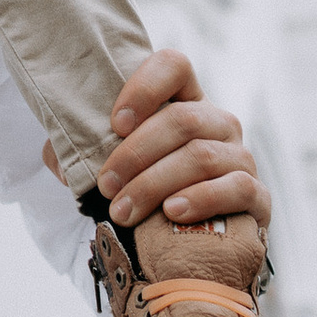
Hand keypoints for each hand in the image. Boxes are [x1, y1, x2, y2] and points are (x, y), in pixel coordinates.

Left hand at [49, 47, 270, 232]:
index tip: (113, 123)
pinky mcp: (258, 197)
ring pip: (201, 156)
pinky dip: (202, 199)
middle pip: (181, 119)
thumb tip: (58, 157)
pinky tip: (172, 213)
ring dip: (154, 184)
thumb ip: (83, 153)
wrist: (194, 250)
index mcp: (184, 101)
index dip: (144, 87)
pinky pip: (237, 187)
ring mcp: (241, 157)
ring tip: (124, 210)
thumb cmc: (147, 196)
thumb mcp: (115, 168)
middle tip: (105, 185)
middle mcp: (218, 122)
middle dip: (135, 154)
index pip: (173, 66)